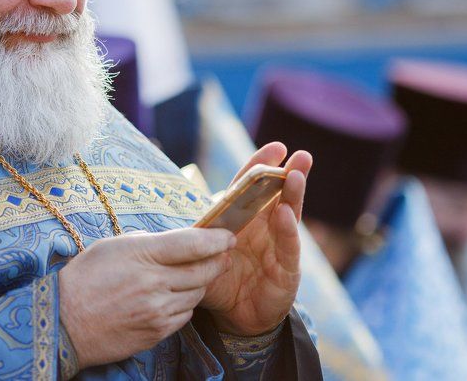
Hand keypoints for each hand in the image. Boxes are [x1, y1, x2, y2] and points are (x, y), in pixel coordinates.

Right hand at [59, 228, 235, 368]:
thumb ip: (150, 243)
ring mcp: (157, 311)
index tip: (228, 235)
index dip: (217, 239)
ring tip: (196, 274)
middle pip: (203, 271)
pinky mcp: (157, 332)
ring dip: (201, 283)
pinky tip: (176, 297)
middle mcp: (154, 283)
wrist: (65, 320)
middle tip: (223, 254)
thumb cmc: (86, 277)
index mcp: (142, 255)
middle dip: (218, 261)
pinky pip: (185, 316)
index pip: (193, 244)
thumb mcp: (114, 246)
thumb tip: (179, 242)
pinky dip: (186, 305)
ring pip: (197, 295)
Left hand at [199, 143, 311, 335]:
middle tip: (301, 155)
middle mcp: (265, 228)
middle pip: (279, 196)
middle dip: (290, 174)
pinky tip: (286, 214)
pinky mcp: (287, 271)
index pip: (251, 188)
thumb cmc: (219, 281)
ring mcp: (278, 247)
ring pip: (289, 216)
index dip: (261, 167)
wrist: (236, 318)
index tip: (275, 147)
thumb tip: (166, 231)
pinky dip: (287, 230)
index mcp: (244, 219)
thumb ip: (193, 242)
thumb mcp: (201, 257)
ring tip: (296, 175)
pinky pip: (288, 247)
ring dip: (294, 195)